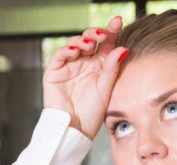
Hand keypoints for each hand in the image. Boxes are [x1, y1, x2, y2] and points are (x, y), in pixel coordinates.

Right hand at [44, 16, 127, 138]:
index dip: (111, 31)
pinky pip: (59, 56)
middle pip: (90, 40)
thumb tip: (122, 48)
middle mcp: (84, 63)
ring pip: (74, 44)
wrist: (74, 130)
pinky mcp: (54, 72)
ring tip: (89, 43)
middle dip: (96, 33)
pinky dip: (66, 50)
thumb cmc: (91, 113)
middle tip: (103, 33)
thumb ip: (112, 68)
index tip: (117, 21)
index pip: (105, 44)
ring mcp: (69, 67)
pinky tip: (75, 51)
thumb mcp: (106, 88)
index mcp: (100, 66)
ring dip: (82, 39)